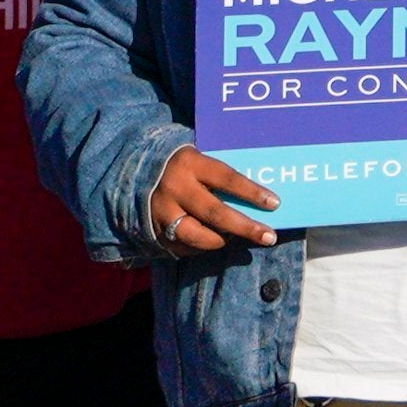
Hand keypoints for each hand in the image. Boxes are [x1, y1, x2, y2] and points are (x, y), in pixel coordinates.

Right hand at [144, 148, 285, 253]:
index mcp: (190, 163)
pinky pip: (182, 246)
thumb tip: (256, 194)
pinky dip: (199, 247)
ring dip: (220, 241)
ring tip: (232, 239)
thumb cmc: (179, 165)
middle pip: (216, 213)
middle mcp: (176, 187)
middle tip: (269, 237)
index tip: (274, 203)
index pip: (227, 179)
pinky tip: (210, 241)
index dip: (252, 192)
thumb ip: (218, 174)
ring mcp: (162, 210)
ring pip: (197, 235)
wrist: (132, 171)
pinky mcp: (153, 229)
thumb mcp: (196, 159)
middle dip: (245, 227)